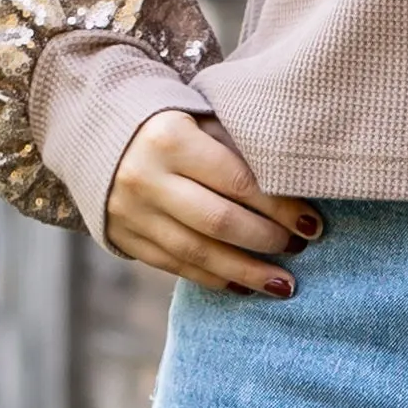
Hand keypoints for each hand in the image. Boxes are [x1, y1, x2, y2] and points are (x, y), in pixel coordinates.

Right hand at [104, 106, 318, 291]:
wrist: (97, 131)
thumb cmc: (169, 123)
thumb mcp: (200, 120)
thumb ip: (238, 150)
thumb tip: (293, 189)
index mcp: (170, 140)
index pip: (237, 182)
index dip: (279, 207)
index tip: (311, 223)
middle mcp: (146, 178)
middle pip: (219, 222)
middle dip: (266, 240)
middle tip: (299, 247)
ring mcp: (132, 212)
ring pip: (198, 253)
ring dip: (246, 272)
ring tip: (284, 284)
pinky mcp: (126, 237)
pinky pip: (176, 266)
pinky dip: (214, 279)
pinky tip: (245, 287)